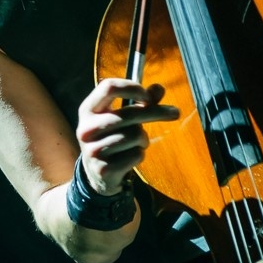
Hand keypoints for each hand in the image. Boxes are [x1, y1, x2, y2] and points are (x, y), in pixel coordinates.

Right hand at [76, 78, 178, 194]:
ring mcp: (93, 150)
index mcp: (88, 109)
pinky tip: (130, 157)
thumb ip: (140, 102)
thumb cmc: (112, 137)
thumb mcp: (120, 117)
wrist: (97, 174)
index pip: (109, 88)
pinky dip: (139, 154)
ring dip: (143, 139)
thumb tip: (159, 88)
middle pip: (129, 114)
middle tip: (175, 112)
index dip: (131, 87)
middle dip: (155, 112)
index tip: (147, 95)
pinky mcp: (103, 168)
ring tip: (138, 143)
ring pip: (135, 135)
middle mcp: (86, 128)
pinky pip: (136, 155)